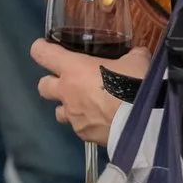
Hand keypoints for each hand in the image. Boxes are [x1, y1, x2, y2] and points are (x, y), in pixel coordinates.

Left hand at [34, 39, 152, 147]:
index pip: (43, 54)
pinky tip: (103, 121)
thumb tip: (136, 54)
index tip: (44, 47)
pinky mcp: (84, 135)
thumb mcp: (137, 60)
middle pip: (43, 86)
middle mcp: (66, 92)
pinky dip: (88, 123)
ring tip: (87, 105)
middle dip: (52, 83)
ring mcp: (73, 116)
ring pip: (59, 111)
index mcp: (74, 69)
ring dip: (68, 106)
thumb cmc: (133, 83)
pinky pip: (79, 127)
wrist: (142, 120)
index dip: (41, 48)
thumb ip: (132, 55)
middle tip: (70, 81)